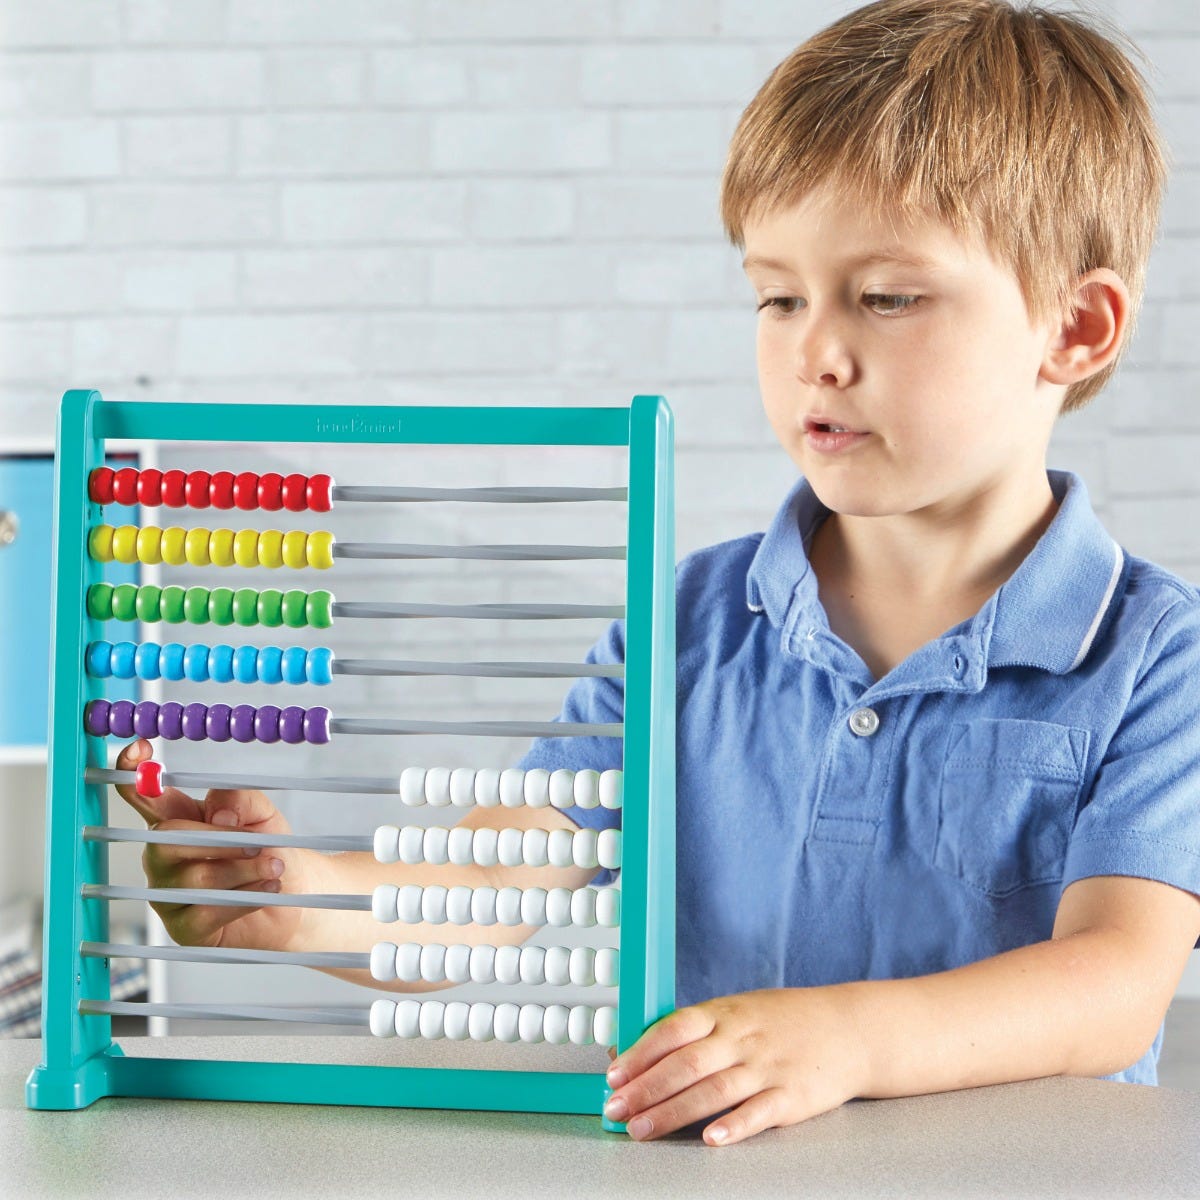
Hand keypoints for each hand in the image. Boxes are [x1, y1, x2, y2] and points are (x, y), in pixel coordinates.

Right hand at [113, 738, 312, 950]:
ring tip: (274, 866)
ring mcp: (169, 895)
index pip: (145, 797)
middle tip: (259, 845)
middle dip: (217, 841)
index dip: (133, 774)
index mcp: (180, 821)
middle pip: (165, 840)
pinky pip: (205, 912)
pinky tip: (267, 889)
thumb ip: (240, 801)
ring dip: (242, 870)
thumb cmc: (274, 849)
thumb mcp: (262, 814)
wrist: (300, 895)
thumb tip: (217, 814)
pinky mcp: (184, 929)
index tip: (139, 749)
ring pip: (193, 877)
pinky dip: (243, 898)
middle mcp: (165, 857)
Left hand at [603, 987, 869, 1145]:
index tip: (613, 1076)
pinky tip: (710, 1139)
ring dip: (672, 1112)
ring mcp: (767, 1067)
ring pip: (713, 1090)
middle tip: (615, 1110)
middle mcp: (742, 1038)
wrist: (849, 1028)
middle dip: (645, 1089)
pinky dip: (734, 1125)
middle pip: (685, 1064)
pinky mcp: (792, 1096)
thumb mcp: (738, 1011)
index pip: (673, 1030)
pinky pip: (758, 1112)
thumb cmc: (783, 1021)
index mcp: (724, 1012)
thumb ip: (695, 1031)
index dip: (640, 1054)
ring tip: (642, 1130)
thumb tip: (639, 1050)